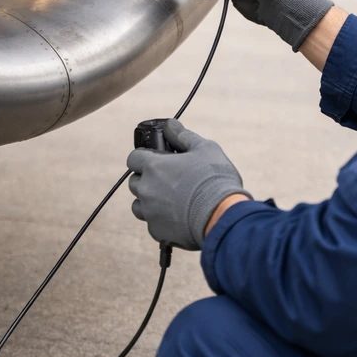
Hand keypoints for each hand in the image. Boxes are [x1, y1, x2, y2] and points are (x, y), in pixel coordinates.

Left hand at [126, 119, 251, 250]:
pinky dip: (162, 221)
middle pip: (134, 182)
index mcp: (153, 167)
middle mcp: (146, 189)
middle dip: (147, 180)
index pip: (133, 158)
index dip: (143, 157)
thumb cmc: (214, 179)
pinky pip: (153, 225)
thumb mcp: (204, 148)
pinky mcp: (158, 232)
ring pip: (139, 206)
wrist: (223, 216)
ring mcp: (150, 213)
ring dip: (149, 202)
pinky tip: (179, 218)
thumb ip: (183, 136)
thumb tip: (170, 124)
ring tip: (171, 201)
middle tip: (168, 180)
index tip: (156, 160)